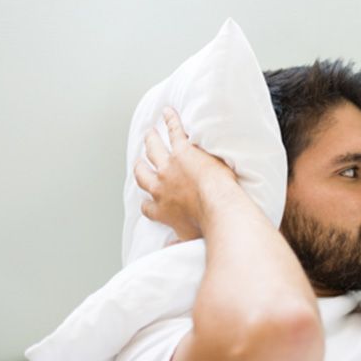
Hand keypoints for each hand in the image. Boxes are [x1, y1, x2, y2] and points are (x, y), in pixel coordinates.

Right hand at [133, 107, 235, 241]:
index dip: (147, 202)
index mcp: (162, 210)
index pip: (148, 206)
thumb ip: (178, 243)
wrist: (219, 209)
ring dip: (151, 140)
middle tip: (140, 159)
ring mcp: (170, 166)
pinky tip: (168, 111)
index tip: (148, 199)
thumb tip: (169, 250)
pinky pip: (175, 131)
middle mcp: (161, 187)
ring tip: (150, 133)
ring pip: (154, 149)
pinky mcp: (184, 151)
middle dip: (141, 165)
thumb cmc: (208, 227)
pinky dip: (171, 120)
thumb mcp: (190, 240)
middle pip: (143, 174)